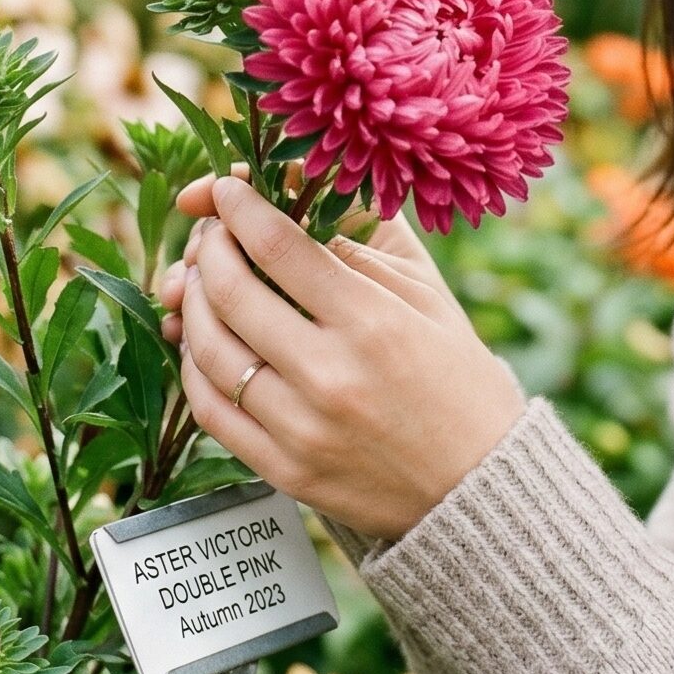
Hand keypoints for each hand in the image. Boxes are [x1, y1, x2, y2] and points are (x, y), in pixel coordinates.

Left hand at [159, 168, 526, 540]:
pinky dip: (194, 368)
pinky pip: (211, 411)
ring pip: (209, 351)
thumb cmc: (459, 380)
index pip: (278, 245)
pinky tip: (202, 342)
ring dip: (193, 304)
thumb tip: (290, 208)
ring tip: (201, 282)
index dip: (238, 206)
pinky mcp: (284, 470)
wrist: (479, 486)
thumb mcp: (428, 299)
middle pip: (231, 292)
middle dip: (208, 248)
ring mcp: (301, 428)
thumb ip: (360, 251)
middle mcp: (330, 374)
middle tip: (210, 233)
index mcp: (372, 321)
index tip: (225, 187)